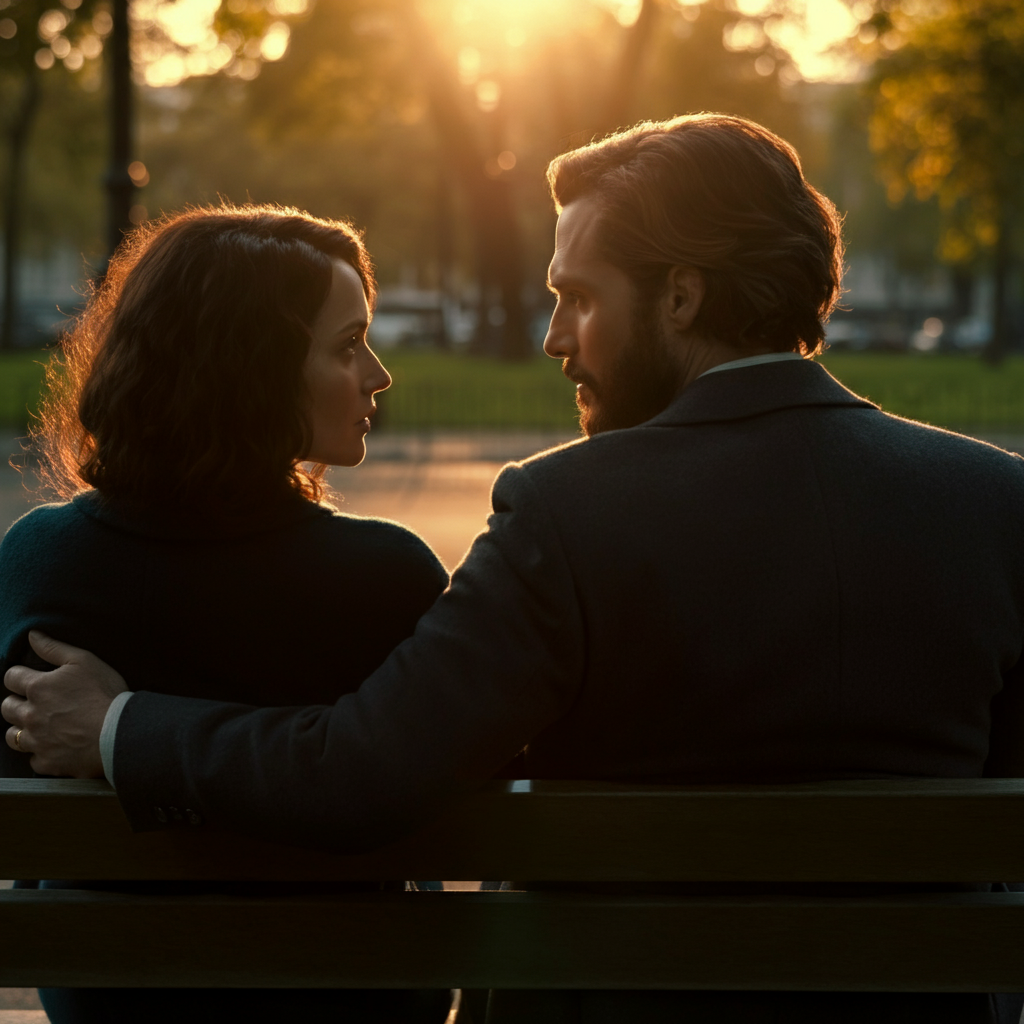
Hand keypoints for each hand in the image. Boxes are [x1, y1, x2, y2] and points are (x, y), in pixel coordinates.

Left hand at [2, 631, 127, 777]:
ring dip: (21, 729)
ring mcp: (36, 741)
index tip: (29, 678)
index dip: (19, 675)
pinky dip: (40, 753)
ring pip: (12, 736)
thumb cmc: (104, 694)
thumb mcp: (84, 661)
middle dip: (16, 703)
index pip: (11, 677)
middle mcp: (30, 715)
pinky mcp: (47, 762)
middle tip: (34, 702)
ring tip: (39, 726)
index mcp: (38, 688)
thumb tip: (33, 636)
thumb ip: (54, 648)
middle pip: (7, 708)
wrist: (118, 732)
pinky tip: (54, 746)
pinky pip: (33, 759)